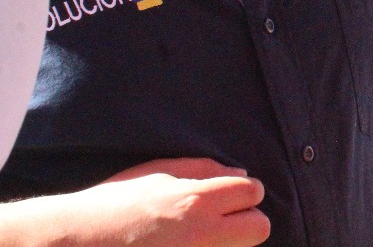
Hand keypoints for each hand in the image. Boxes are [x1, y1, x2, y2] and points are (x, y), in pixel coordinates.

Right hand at [0, 158, 269, 246]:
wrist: (75, 243)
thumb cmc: (113, 204)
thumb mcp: (157, 173)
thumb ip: (204, 170)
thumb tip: (242, 175)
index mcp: (195, 201)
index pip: (252, 192)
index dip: (246, 192)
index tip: (232, 196)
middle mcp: (201, 234)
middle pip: (260, 227)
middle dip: (249, 220)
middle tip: (224, 220)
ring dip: (228, 241)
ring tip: (198, 236)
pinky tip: (184, 245)